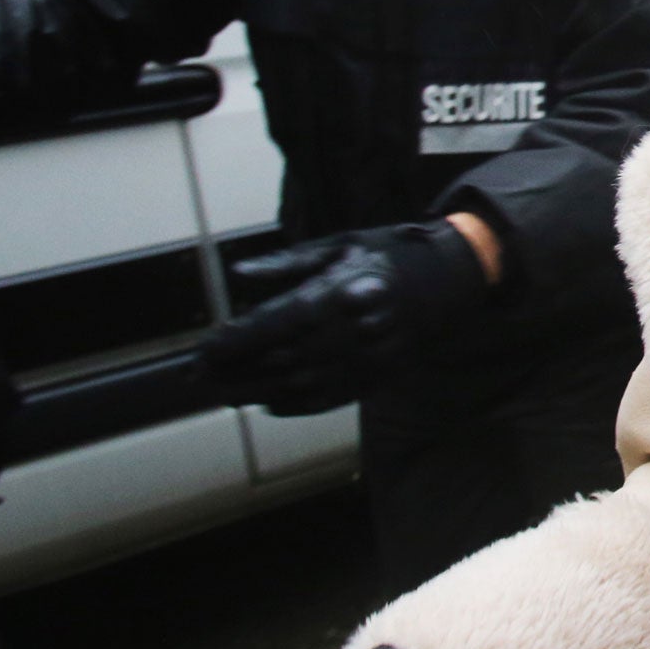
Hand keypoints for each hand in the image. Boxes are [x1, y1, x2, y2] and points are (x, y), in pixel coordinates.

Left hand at [201, 217, 492, 413]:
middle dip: (235, 373)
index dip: (234, 342)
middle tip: (198, 379)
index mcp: (341, 291)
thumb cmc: (391, 254)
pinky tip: (268, 403)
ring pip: (301, 385)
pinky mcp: (379, 374)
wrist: (451, 278)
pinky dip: (295, 405)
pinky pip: (330, 397)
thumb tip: (239, 273)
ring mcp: (368, 356)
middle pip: (280, 360)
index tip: (202, 352)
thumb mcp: (340, 243)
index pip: (275, 323)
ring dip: (256, 393)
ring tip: (223, 394)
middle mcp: (353, 329)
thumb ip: (288, 262)